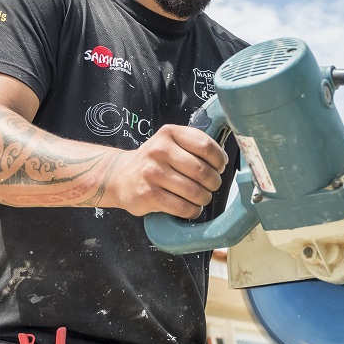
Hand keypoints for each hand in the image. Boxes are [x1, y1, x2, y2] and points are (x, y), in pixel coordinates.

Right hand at [104, 124, 228, 218]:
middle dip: (213, 182)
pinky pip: (183, 207)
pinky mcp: (149, 194)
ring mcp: (153, 173)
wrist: (121, 176)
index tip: (219, 167)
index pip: (206, 146)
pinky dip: (192, 210)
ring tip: (201, 197)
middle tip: (211, 185)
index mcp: (169, 133)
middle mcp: (159, 150)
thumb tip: (222, 161)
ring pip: (195, 191)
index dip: (219, 160)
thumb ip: (192, 145)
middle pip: (202, 171)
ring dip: (204, 198)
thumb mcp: (169, 142)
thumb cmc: (153, 160)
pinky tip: (190, 207)